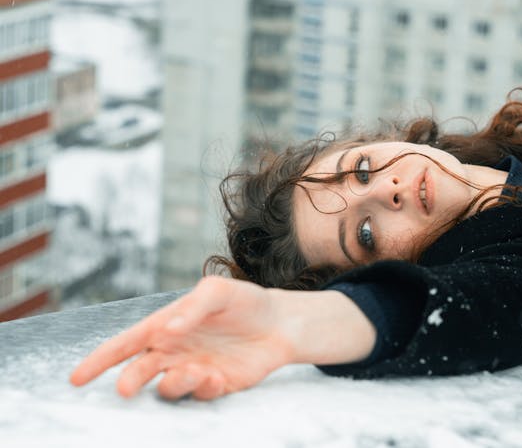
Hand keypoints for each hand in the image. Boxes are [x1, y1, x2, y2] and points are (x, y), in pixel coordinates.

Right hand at [70, 276, 375, 399]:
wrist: (281, 322)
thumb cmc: (245, 301)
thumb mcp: (218, 292)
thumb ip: (192, 308)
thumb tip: (167, 329)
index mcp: (166, 326)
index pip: (126, 344)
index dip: (100, 360)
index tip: (76, 379)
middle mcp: (175, 351)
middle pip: (139, 372)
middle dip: (130, 381)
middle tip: (127, 388)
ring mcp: (194, 369)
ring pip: (168, 386)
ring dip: (175, 383)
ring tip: (197, 370)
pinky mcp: (217, 384)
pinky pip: (201, 394)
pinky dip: (204, 388)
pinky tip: (218, 375)